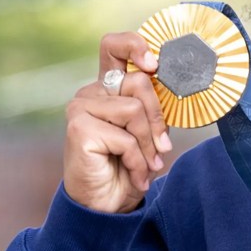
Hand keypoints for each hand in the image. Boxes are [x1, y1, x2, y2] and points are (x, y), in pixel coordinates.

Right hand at [63, 31, 172, 213]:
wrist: (107, 205)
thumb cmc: (128, 167)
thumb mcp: (148, 133)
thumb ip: (153, 108)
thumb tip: (172, 83)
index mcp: (108, 88)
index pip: (114, 47)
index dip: (134, 45)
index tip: (154, 63)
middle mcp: (91, 92)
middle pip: (139, 82)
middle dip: (158, 120)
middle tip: (161, 149)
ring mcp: (80, 108)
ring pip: (135, 110)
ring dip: (148, 145)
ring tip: (145, 165)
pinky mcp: (78, 128)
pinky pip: (126, 137)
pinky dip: (137, 160)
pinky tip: (134, 175)